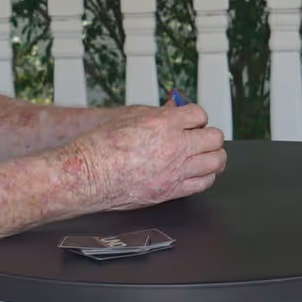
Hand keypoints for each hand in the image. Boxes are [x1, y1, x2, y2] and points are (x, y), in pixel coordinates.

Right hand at [70, 103, 226, 210]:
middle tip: (202, 136)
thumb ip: (157, 113)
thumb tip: (173, 110)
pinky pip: (203, 183)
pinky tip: (199, 172)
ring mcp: (174, 171)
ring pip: (215, 162)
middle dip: (209, 135)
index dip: (196, 116)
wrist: (87, 175)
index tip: (192, 120)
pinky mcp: (170, 191)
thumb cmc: (100, 146)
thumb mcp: (129, 116)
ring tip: (206, 154)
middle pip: (213, 138)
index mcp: (163, 123)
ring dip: (213, 155)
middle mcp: (173, 147)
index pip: (199, 114)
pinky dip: (206, 176)